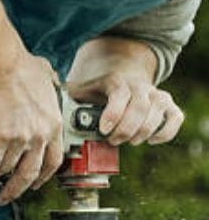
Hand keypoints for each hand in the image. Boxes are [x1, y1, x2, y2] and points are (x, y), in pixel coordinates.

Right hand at [0, 53, 63, 204]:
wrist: (1, 65)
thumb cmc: (20, 65)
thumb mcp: (46, 74)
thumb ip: (50, 82)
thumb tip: (49, 78)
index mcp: (54, 124)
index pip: (55, 159)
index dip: (44, 175)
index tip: (35, 182)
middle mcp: (40, 135)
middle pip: (31, 172)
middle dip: (18, 188)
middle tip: (8, 196)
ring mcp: (21, 138)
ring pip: (9, 170)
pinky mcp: (0, 136)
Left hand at [66, 72, 182, 145]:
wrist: (123, 78)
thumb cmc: (97, 91)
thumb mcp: (80, 92)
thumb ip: (66, 101)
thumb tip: (44, 112)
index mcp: (116, 82)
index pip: (119, 94)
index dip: (114, 113)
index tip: (104, 130)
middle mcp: (140, 86)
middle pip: (140, 108)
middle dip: (126, 129)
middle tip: (113, 140)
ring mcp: (157, 95)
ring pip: (157, 115)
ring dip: (142, 133)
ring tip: (127, 141)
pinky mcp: (170, 106)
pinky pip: (175, 119)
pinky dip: (164, 132)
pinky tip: (149, 140)